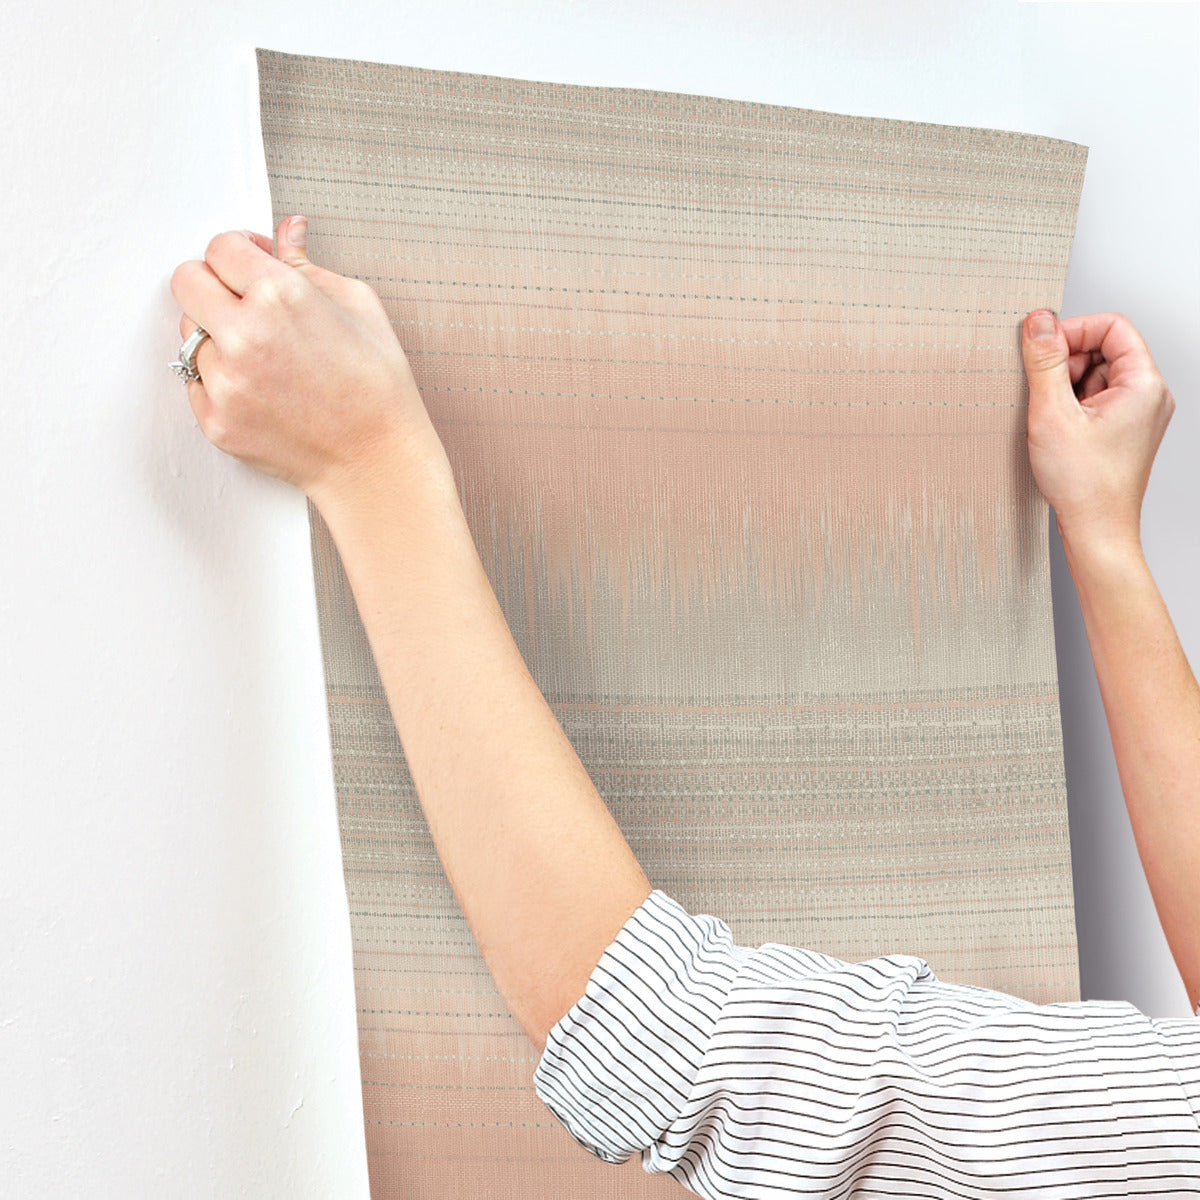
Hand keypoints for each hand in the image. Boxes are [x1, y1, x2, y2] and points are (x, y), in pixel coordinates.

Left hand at [169, 216, 448, 507]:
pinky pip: (196, 383)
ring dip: (216, 337)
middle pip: (187, 281)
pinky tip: (261, 389)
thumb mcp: (358, 307)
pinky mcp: (216, 420)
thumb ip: (308, 264)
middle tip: (243, 302)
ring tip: (263, 357)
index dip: (238, 252)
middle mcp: (244, 335)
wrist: (377, 460)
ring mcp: (225, 382)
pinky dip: (220, 381)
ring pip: (189, 335)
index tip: (250, 265)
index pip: (220, 247)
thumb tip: (287, 230)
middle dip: (213, 284)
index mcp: (280, 295)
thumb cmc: (377, 386)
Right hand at [1021, 309, 1174, 552]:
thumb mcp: (1053, 413)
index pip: (1112, 327)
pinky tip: (1057, 429)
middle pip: (1104, 350)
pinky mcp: (1123, 431)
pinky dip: (1071, 406)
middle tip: (1043, 390)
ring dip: (1066, 387)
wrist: (1096, 530)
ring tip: (1052, 418)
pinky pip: (1096, 400)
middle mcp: (1148, 396)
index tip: (1043, 348)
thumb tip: (1039, 322)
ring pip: (1097, 376)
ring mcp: (1138, 415)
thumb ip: (1045, 362)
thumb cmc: (1084, 484)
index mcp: (1143, 385)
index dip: (1074, 331)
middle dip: (1067, 362)